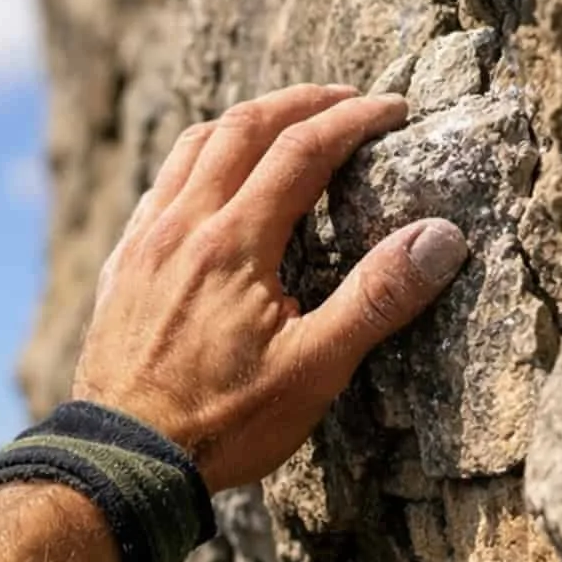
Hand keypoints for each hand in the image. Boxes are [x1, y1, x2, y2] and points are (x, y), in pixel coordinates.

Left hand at [72, 85, 469, 490]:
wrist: (123, 462)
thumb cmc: (221, 424)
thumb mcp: (315, 370)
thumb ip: (377, 298)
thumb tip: (440, 237)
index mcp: (234, 242)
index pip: (303, 150)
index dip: (352, 120)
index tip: (392, 110)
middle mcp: (183, 227)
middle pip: (242, 129)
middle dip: (298, 103)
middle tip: (342, 99)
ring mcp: (144, 245)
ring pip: (191, 150)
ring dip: (241, 124)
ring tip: (278, 124)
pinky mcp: (121, 270)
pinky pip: (157, 189)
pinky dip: (193, 163)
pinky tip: (206, 183)